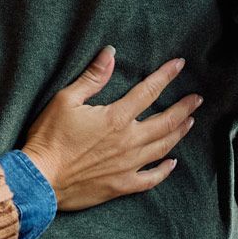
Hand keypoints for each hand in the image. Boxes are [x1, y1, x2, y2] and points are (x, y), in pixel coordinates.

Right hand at [20, 47, 201, 210]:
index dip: (166, 76)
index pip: (149, 91)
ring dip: (179, 133)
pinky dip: (164, 170)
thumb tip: (110, 53)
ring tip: (190, 122)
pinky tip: (172, 163)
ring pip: (162, 147)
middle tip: (197, 99)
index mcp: (116, 118)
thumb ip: (92, 77)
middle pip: (165, 122)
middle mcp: (129, 141)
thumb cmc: (49, 138)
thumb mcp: (65, 100)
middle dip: (184, 107)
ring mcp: (128, 165)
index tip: (180, 65)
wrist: (40, 179)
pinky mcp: (121, 185)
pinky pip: (151, 179)